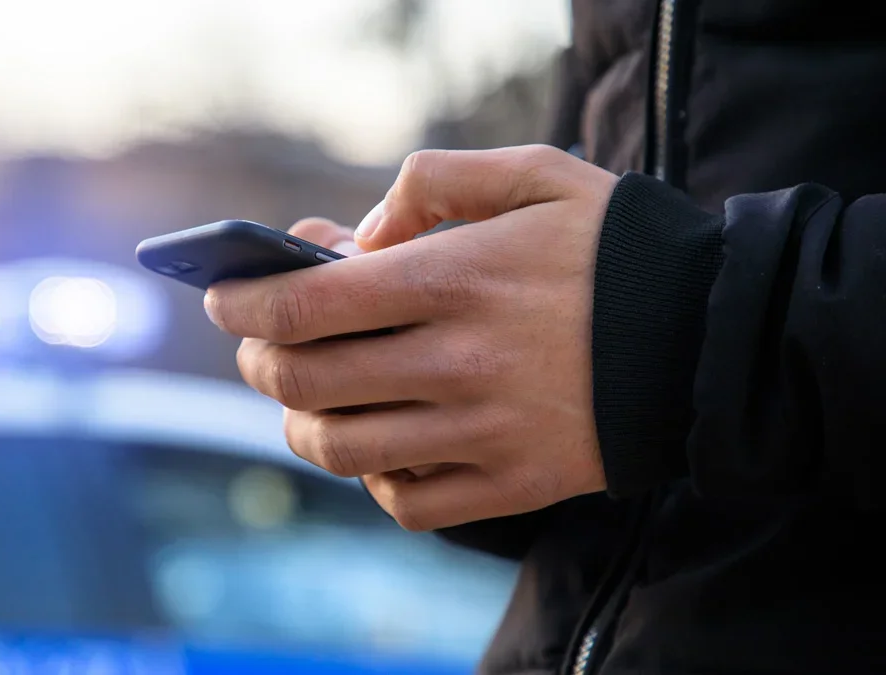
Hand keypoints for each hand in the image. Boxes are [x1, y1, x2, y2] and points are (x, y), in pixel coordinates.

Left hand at [206, 146, 618, 530]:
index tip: (224, 297)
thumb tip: (354, 236)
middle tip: (257, 344)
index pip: (304, 305)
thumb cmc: (614, 249)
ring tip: (303, 396)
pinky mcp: (512, 485)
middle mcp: (459, 362)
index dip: (242, 304)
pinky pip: (406, 502)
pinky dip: (371, 477)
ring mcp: (483, 433)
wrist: (711, 338)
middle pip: (304, 380)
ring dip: (299, 421)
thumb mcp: (535, 174)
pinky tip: (380, 445)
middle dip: (257, 359)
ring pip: (341, 449)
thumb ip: (433, 182)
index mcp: (457, 278)